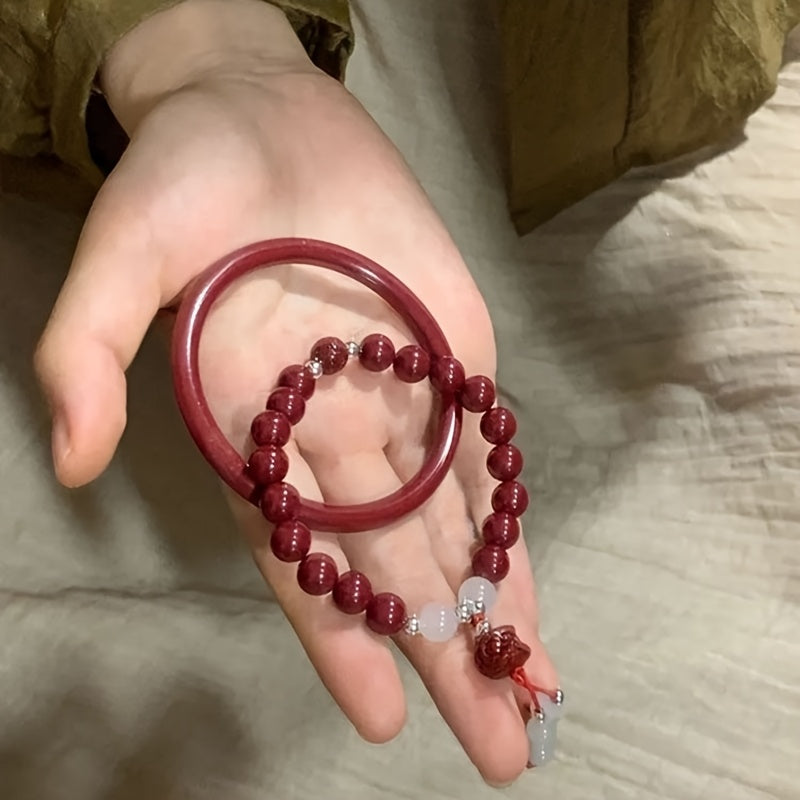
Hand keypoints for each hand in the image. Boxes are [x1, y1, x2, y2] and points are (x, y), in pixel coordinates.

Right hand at [34, 0, 556, 783]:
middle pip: (393, 563)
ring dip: (492, 603)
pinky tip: (533, 582)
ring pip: (449, 523)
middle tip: (500, 749)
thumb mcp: (121, 253)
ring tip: (535, 692)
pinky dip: (511, 515)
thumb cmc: (183, 177)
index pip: (302, 558)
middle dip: (443, 651)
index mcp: (255, 430)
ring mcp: (398, 397)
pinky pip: (484, 450)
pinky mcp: (451, 352)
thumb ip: (89, 349)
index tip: (385, 719)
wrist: (260, 111)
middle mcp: (330, 433)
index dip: (340, 636)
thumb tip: (78, 456)